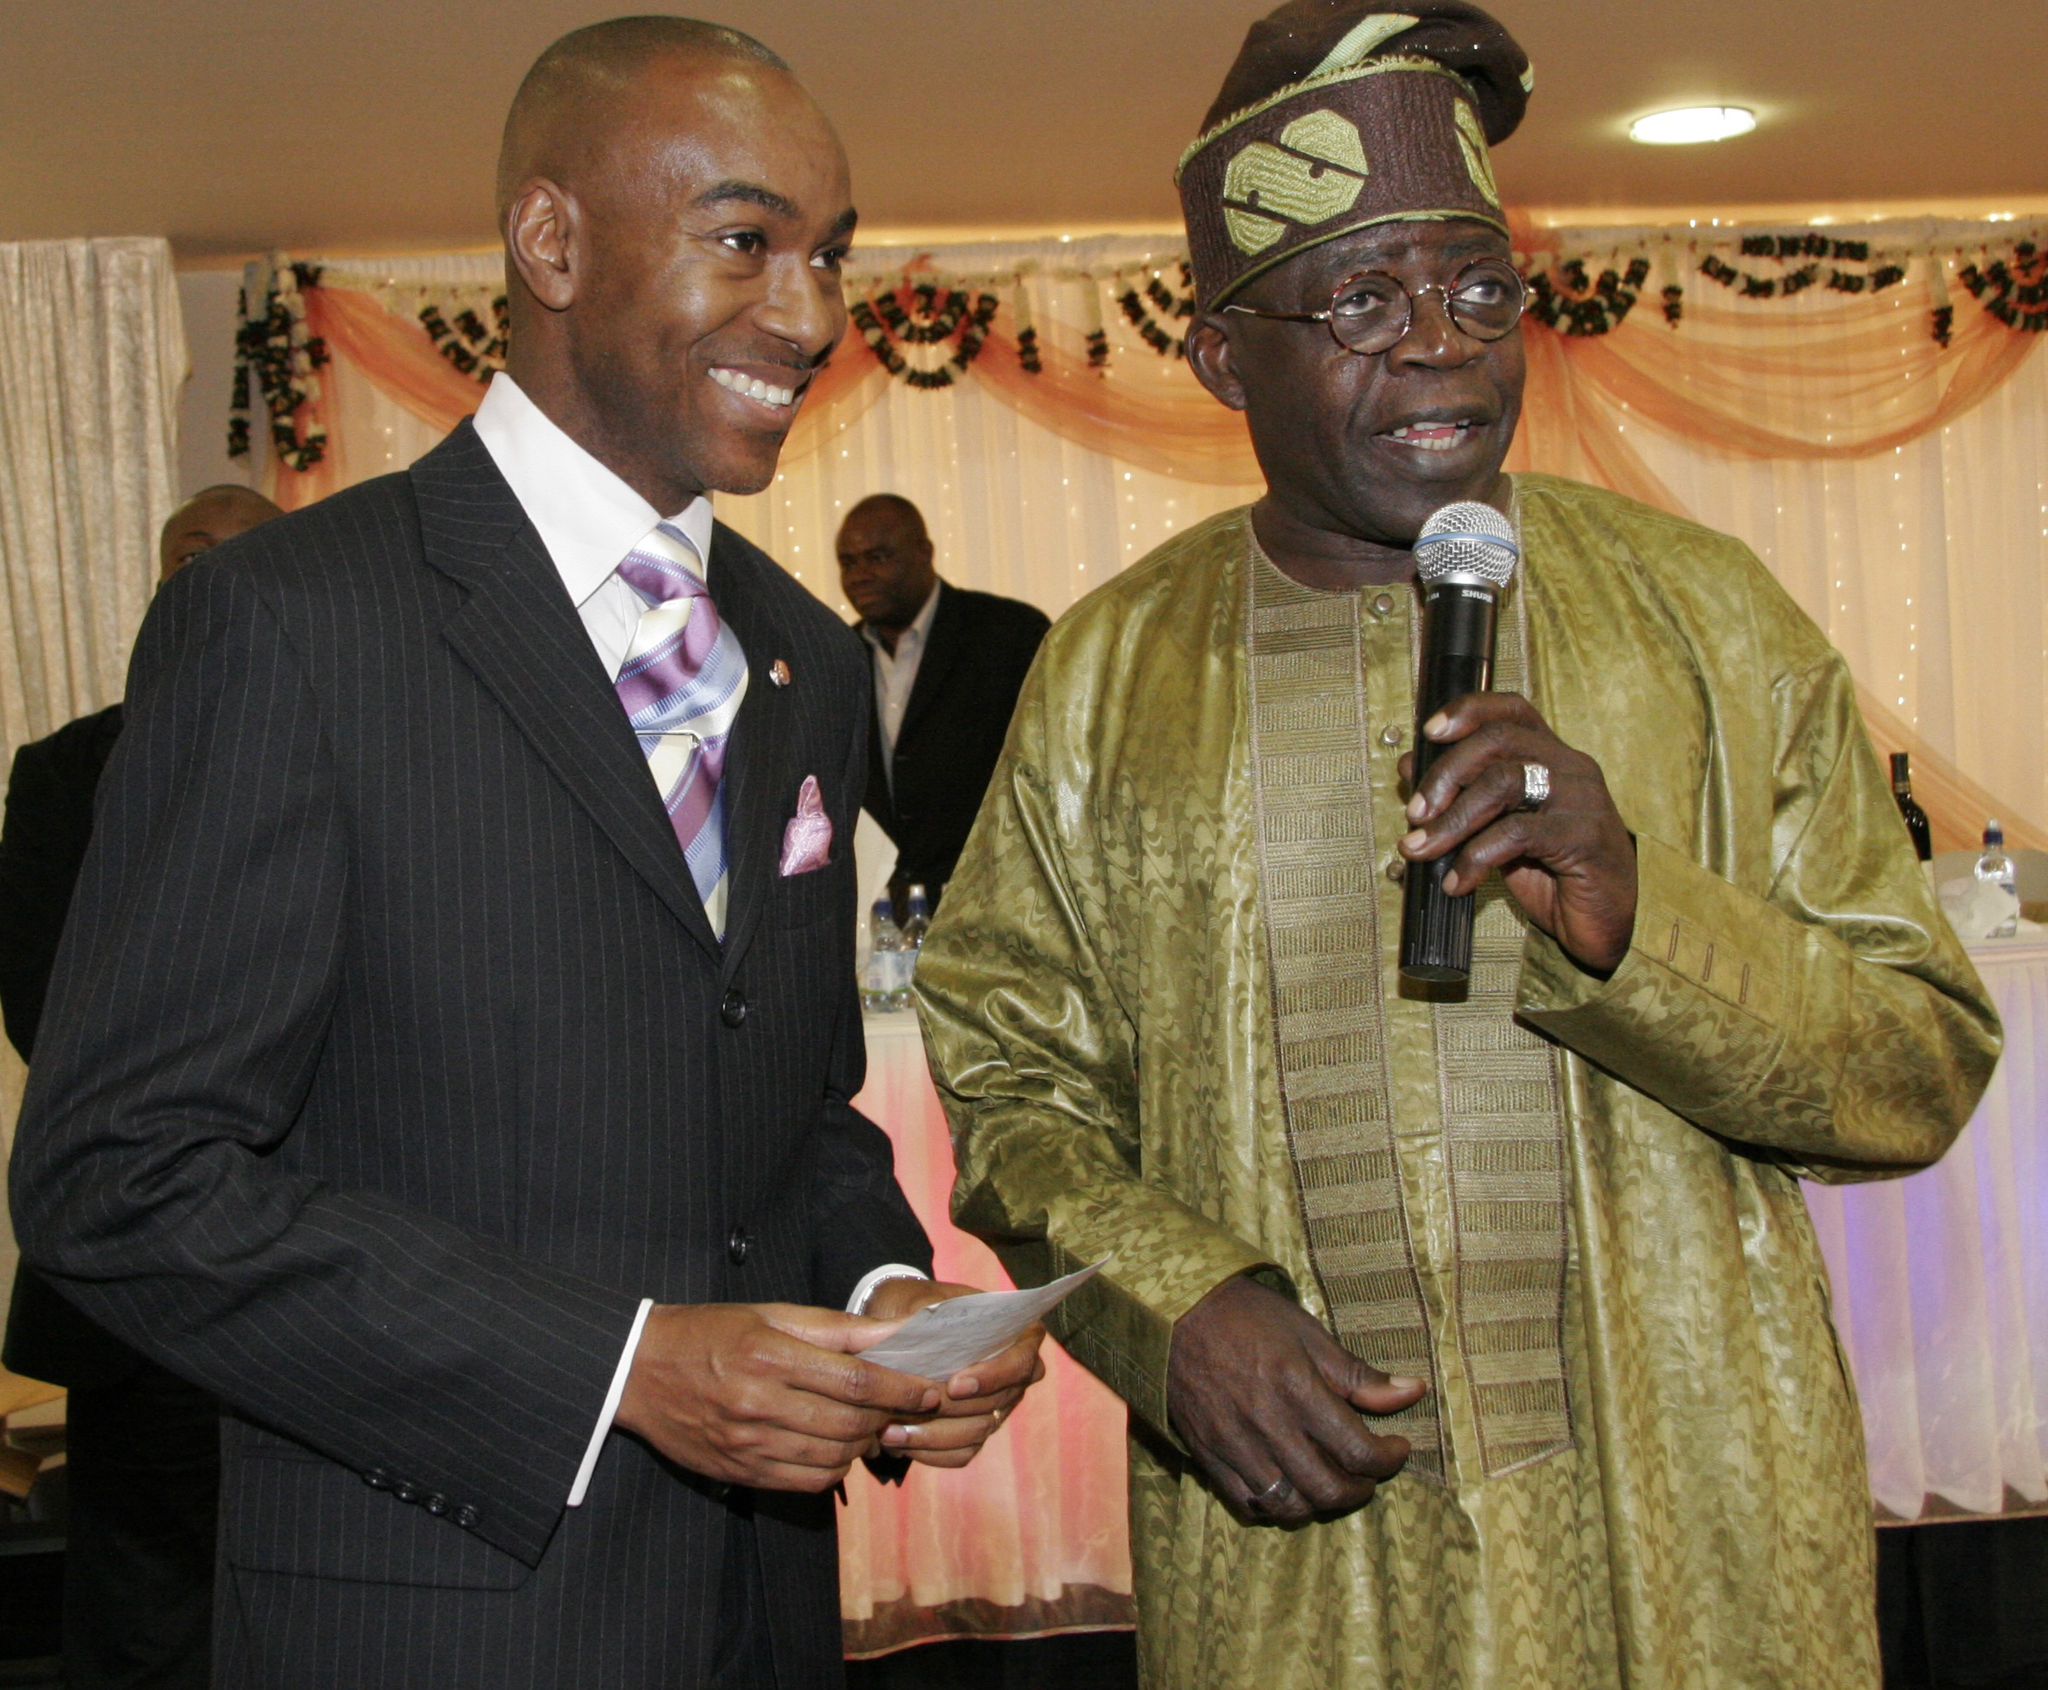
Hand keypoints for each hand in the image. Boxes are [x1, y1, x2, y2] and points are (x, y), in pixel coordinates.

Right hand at [614, 1302, 939, 1492]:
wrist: (638, 1370)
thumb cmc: (711, 1332)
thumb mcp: (771, 1315)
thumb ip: (837, 1329)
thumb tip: (895, 1334)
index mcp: (770, 1356)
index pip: (856, 1381)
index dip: (901, 1388)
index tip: (930, 1388)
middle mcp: (759, 1404)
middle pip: (850, 1423)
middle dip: (889, 1416)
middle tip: (906, 1405)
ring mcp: (748, 1444)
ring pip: (834, 1457)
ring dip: (864, 1443)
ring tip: (869, 1422)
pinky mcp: (740, 1471)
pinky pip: (806, 1482)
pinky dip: (834, 1467)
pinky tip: (835, 1446)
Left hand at [862, 1278, 1047, 1468]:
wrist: (901, 1327)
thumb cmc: (916, 1305)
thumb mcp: (916, 1301)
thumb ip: (921, 1319)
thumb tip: (911, 1337)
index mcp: (1015, 1333)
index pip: (1020, 1361)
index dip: (992, 1377)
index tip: (955, 1385)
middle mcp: (1014, 1373)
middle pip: (997, 1403)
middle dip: (951, 1410)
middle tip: (908, 1410)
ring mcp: (999, 1404)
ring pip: (978, 1432)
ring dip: (933, 1436)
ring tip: (891, 1432)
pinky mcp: (978, 1429)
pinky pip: (962, 1452)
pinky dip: (931, 1451)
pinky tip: (898, 1443)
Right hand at [1166, 1274, 1424, 1525]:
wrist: (1173, 1311)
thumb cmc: (1247, 1315)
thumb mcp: (1309, 1332)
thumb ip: (1358, 1375)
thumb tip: (1414, 1392)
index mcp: (1296, 1387)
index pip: (1358, 1449)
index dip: (1389, 1459)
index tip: (1397, 1448)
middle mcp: (1266, 1423)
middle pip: (1327, 1487)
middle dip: (1361, 1489)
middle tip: (1369, 1473)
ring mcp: (1233, 1444)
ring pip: (1289, 1505)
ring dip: (1321, 1504)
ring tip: (1331, 1483)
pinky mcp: (1207, 1455)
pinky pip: (1247, 1504)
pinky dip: (1276, 1508)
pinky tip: (1289, 1488)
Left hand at [1398, 691, 1637, 974]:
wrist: (1602, 923)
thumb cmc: (1552, 873)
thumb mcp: (1499, 828)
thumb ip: (1464, 796)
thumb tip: (1412, 766)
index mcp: (1552, 756)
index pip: (1512, 710)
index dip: (1468, 710)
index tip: (1428, 731)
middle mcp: (1570, 767)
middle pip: (1498, 740)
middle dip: (1445, 774)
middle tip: (1415, 813)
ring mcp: (1580, 799)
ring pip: (1503, 783)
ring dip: (1452, 819)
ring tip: (1421, 849)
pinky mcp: (1582, 837)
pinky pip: (1516, 834)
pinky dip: (1474, 858)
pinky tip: (1457, 882)